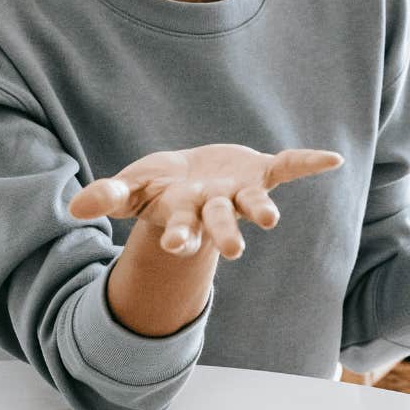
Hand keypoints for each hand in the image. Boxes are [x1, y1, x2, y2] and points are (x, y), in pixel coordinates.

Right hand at [68, 144, 343, 258]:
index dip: (178, 236)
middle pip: (219, 222)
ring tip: (271, 220)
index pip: (179, 228)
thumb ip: (109, 197)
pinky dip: (309, 162)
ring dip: (261, 209)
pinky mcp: (260, 172)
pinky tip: (334, 159)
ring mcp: (239, 192)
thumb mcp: (131, 188)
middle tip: (234, 250)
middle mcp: (214, 208)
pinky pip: (288, 166)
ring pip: (252, 202)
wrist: (191, 179)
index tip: (175, 245)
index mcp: (183, 214)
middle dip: (224, 234)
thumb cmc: (158, 188)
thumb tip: (75, 209)